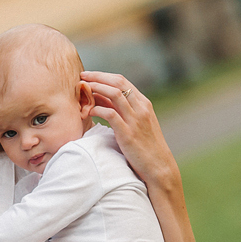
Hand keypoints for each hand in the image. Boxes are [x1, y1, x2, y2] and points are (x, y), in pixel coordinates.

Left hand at [80, 71, 177, 188]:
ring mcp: (135, 120)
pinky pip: (111, 114)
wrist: (158, 166)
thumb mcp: (136, 123)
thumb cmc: (144, 146)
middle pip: (118, 83)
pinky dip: (98, 109)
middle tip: (82, 76)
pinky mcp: (128, 133)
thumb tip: (100, 98)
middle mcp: (141, 108)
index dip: (103, 75)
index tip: (88, 75)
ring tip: (82, 89)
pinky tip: (89, 111)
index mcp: (144, 103)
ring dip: (96, 89)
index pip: (122, 80)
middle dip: (97, 77)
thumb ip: (121, 110)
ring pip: (115, 94)